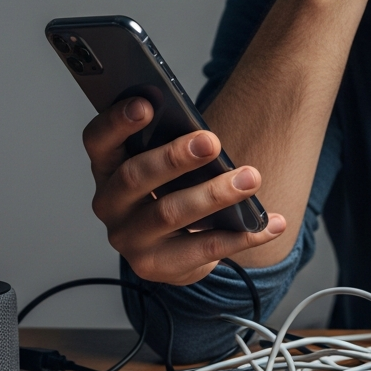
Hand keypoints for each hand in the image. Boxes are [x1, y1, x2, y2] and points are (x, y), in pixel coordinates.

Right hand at [83, 97, 286, 285]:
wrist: (173, 252)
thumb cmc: (170, 194)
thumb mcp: (166, 167)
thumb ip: (173, 147)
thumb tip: (206, 135)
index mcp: (108, 169)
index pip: (99, 141)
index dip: (118, 122)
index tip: (147, 104)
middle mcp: (110, 205)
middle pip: (135, 176)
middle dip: (175, 157)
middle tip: (211, 142)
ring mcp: (129, 239)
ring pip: (169, 213)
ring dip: (215, 193)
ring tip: (250, 178)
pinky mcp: (156, 267)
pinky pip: (205, 249)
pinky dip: (244, 235)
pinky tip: (271, 223)